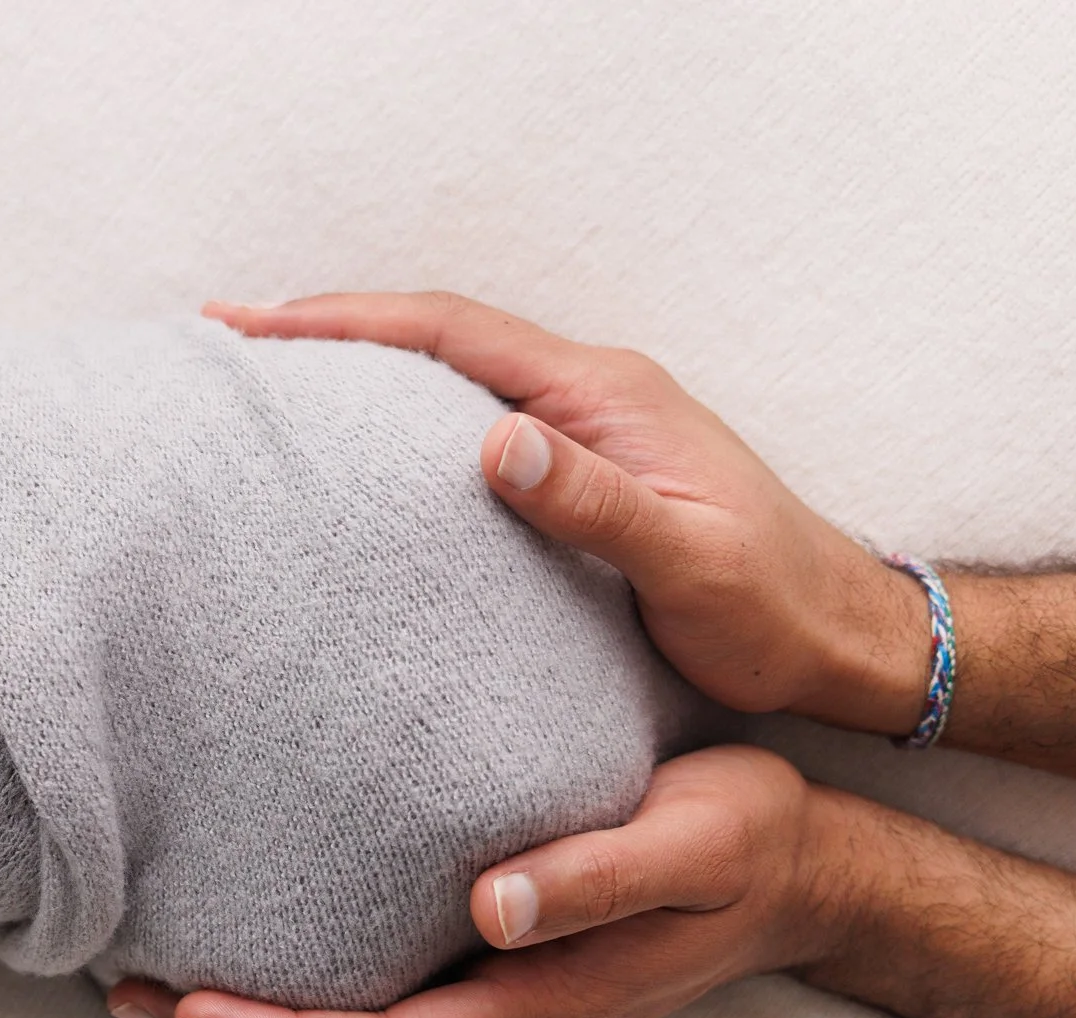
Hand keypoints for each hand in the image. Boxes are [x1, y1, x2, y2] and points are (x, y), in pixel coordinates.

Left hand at [105, 746, 853, 1017]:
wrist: (811, 866)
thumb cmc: (747, 847)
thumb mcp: (690, 846)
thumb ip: (594, 878)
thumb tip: (487, 910)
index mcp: (538, 1002)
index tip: (188, 1009)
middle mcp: (507, 1013)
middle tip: (126, 997)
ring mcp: (504, 993)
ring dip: (259, 1012)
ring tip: (158, 978)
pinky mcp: (503, 956)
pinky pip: (387, 988)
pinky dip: (309, 979)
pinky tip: (263, 933)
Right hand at [206, 293, 931, 735]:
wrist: (842, 635)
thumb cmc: (771, 606)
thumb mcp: (688, 560)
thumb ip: (594, 501)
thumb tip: (492, 443)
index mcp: (605, 396)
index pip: (454, 334)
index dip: (348, 324)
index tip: (256, 325)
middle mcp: (591, 395)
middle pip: (439, 338)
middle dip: (332, 331)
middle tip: (232, 336)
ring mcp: (588, 428)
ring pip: (452, 377)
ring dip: (364, 370)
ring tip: (275, 381)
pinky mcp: (585, 470)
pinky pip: (476, 421)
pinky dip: (405, 418)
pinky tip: (364, 450)